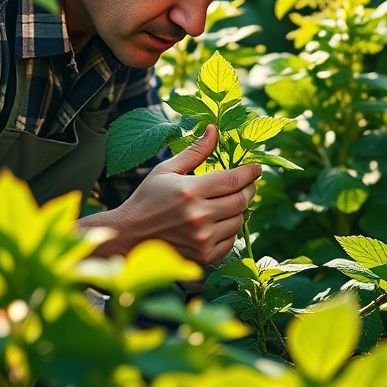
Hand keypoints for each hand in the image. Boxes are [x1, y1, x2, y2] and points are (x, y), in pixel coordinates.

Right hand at [78, 125, 259, 264]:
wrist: (129, 236)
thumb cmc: (147, 199)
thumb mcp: (167, 170)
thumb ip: (195, 151)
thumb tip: (214, 129)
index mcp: (190, 191)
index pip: (234, 180)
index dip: (250, 172)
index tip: (257, 167)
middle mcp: (199, 217)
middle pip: (241, 201)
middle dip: (249, 189)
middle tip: (247, 184)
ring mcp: (202, 240)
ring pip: (239, 221)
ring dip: (238, 211)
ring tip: (227, 203)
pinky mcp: (204, 257)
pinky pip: (231, 242)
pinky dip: (229, 231)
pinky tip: (218, 223)